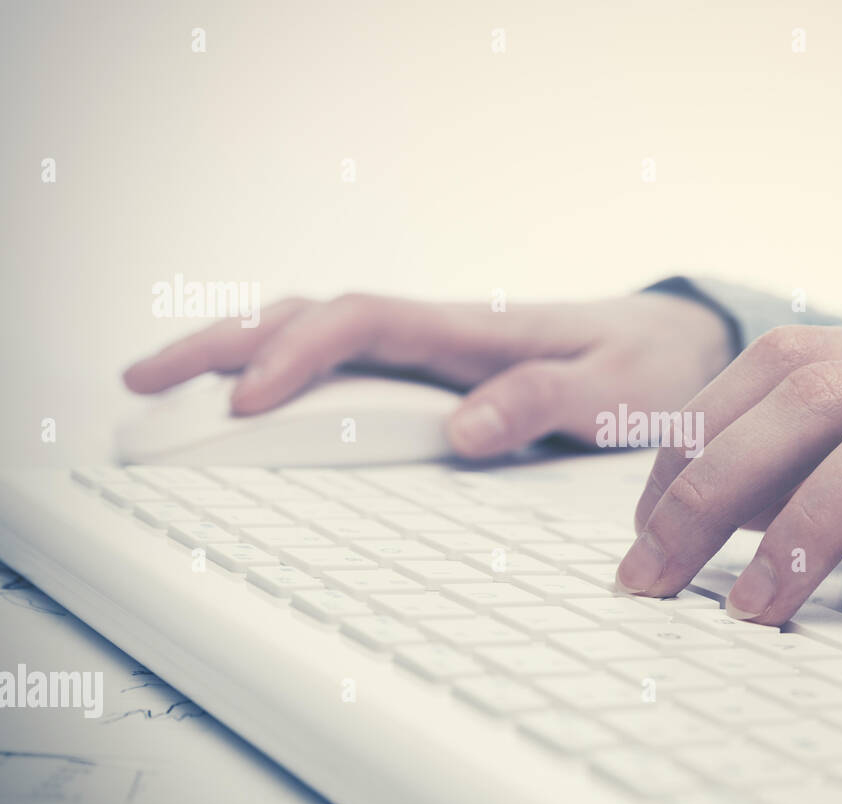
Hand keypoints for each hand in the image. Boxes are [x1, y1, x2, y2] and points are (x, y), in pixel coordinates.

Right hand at [123, 292, 733, 457]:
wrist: (678, 345)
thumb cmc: (649, 368)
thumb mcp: (616, 393)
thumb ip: (545, 404)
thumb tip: (460, 430)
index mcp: (472, 331)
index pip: (359, 324)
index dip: (294, 358)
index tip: (241, 404)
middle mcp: (440, 332)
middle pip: (311, 316)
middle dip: (222, 342)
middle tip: (142, 379)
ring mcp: (433, 349)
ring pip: (317, 333)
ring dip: (238, 349)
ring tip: (165, 383)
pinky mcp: (436, 371)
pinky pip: (345, 360)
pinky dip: (285, 367)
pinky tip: (253, 390)